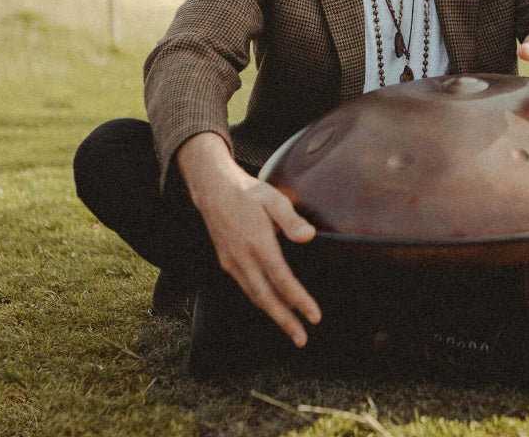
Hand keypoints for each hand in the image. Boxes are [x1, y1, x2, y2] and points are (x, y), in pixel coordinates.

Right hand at [177, 132, 320, 346]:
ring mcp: (232, 262)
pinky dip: (260, 301)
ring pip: (254, 296)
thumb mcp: (273, 198)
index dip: (299, 300)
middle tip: (302, 339)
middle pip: (266, 298)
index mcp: (258, 243)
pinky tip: (271, 306)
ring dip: (273, 315)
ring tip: (291, 329)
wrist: (214, 189)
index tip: (314, 316)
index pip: (282, 280)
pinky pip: (246, 288)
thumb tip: (308, 236)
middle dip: (285, 321)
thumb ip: (291, 219)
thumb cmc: (248, 192)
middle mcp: (243, 258)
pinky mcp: (226, 262)